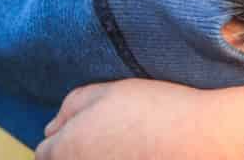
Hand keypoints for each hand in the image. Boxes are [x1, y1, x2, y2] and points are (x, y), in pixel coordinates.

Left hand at [37, 79, 243, 159]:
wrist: (198, 137)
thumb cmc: (152, 108)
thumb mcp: (106, 91)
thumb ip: (70, 106)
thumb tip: (49, 127)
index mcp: (67, 148)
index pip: (45, 153)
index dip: (60, 139)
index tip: (82, 132)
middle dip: (75, 151)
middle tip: (107, 137)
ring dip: (98, 155)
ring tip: (124, 145)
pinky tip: (137, 153)